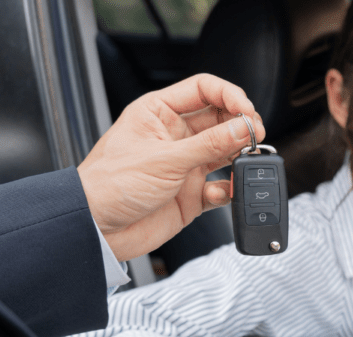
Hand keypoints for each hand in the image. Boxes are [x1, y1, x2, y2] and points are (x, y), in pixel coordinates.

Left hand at [77, 73, 265, 260]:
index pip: (203, 90)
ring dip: (239, 157)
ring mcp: (184, 165)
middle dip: (241, 127)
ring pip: (225, 153)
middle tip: (255, 137)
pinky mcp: (191, 194)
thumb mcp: (164, 159)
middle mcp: (174, 136)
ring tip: (246, 161)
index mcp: (159, 113)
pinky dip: (228, 190)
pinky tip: (222, 192)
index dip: (230, 96)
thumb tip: (243, 128)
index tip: (247, 112)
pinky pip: (221, 187)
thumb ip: (208, 144)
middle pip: (220, 120)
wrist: (97, 229)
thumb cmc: (109, 186)